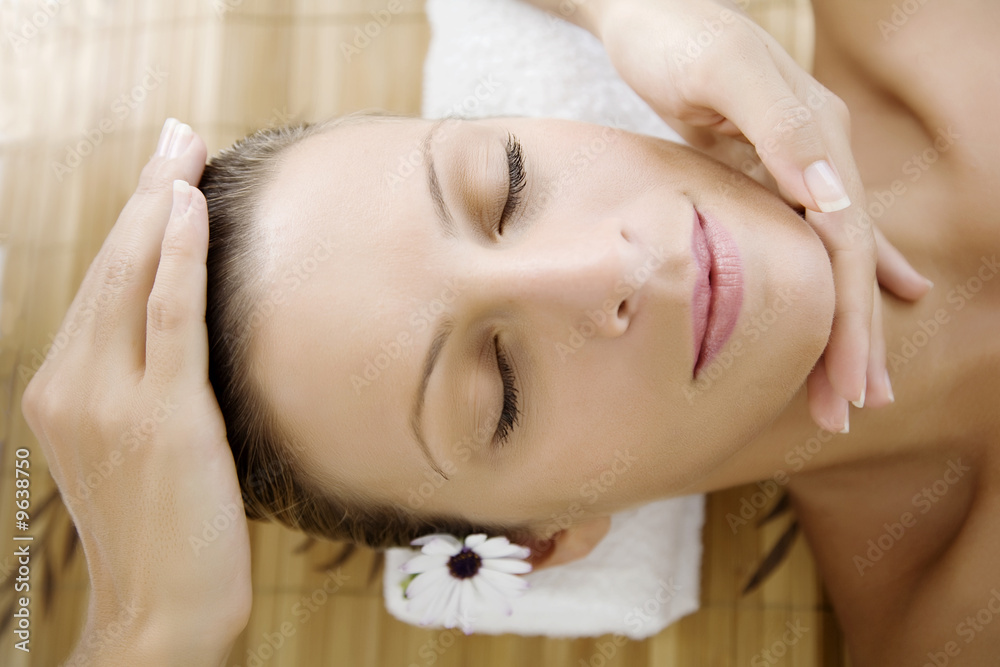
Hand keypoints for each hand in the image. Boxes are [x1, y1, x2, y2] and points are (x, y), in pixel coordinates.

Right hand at [21, 119, 250, 665]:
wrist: (164, 611)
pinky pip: (167, 314)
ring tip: (184, 148)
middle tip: (174, 136)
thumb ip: (140, 386)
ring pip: (132, 277)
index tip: (160, 176)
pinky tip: (189, 205)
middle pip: (109, 267)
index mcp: (60, 392)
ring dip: (161, 203)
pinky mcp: (160, 415)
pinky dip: (177, 253)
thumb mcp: (137, 449)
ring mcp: (109, 400)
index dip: (133, 226)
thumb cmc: (167, 532)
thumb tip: (179, 333)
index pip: (100, 288)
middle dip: (145, 193)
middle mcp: (70, 386)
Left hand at [582, 0, 931, 429]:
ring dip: (847, 318)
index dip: (851, 316)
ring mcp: (798, 160)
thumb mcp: (721, 71)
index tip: (850, 382)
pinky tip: (875, 293)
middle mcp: (820, 152)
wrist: (647, 8)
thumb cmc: (674, 37)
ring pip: (833, 254)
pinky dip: (843, 267)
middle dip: (852, 336)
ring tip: (856, 381)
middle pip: (847, 258)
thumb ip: (780, 126)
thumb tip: (835, 199)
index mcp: (818, 136)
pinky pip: (813, 230)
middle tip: (850, 408)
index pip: (845, 242)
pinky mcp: (769, 166)